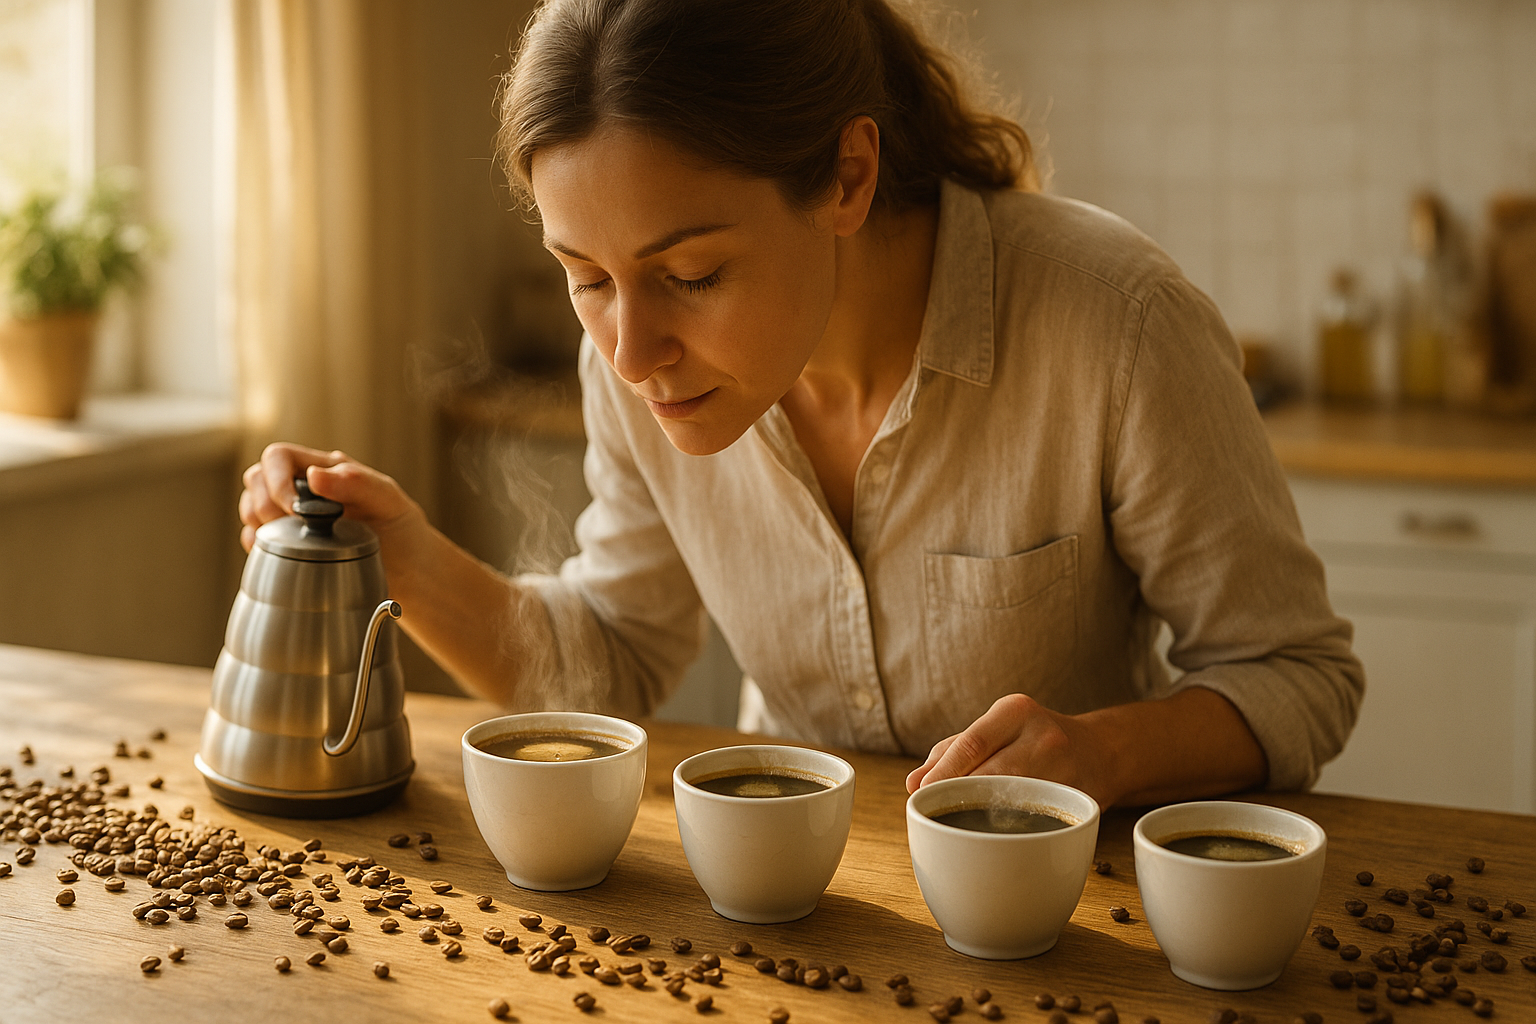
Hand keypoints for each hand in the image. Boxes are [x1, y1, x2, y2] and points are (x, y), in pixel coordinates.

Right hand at [237, 442, 422, 553]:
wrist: (408, 570)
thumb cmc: (400, 528)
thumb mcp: (388, 500)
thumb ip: (356, 482)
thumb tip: (314, 475)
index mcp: (324, 470)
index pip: (278, 457)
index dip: (276, 480)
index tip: (295, 511)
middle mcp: (303, 489)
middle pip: (256, 479)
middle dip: (263, 505)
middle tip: (291, 530)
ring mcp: (292, 516)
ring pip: (251, 507)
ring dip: (257, 524)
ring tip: (286, 542)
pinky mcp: (288, 545)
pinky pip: (255, 539)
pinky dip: (258, 547)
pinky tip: (280, 558)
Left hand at [905, 693, 1116, 808]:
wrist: (1101, 751)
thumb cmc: (1032, 740)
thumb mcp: (995, 729)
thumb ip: (952, 751)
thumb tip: (913, 783)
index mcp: (1014, 711)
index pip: (971, 744)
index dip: (943, 773)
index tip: (920, 793)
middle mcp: (1042, 734)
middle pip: (991, 774)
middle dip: (958, 796)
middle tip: (936, 813)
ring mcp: (1066, 768)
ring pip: (1014, 800)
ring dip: (984, 816)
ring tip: (962, 826)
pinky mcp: (1081, 800)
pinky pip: (1038, 818)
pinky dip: (1013, 829)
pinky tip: (998, 836)